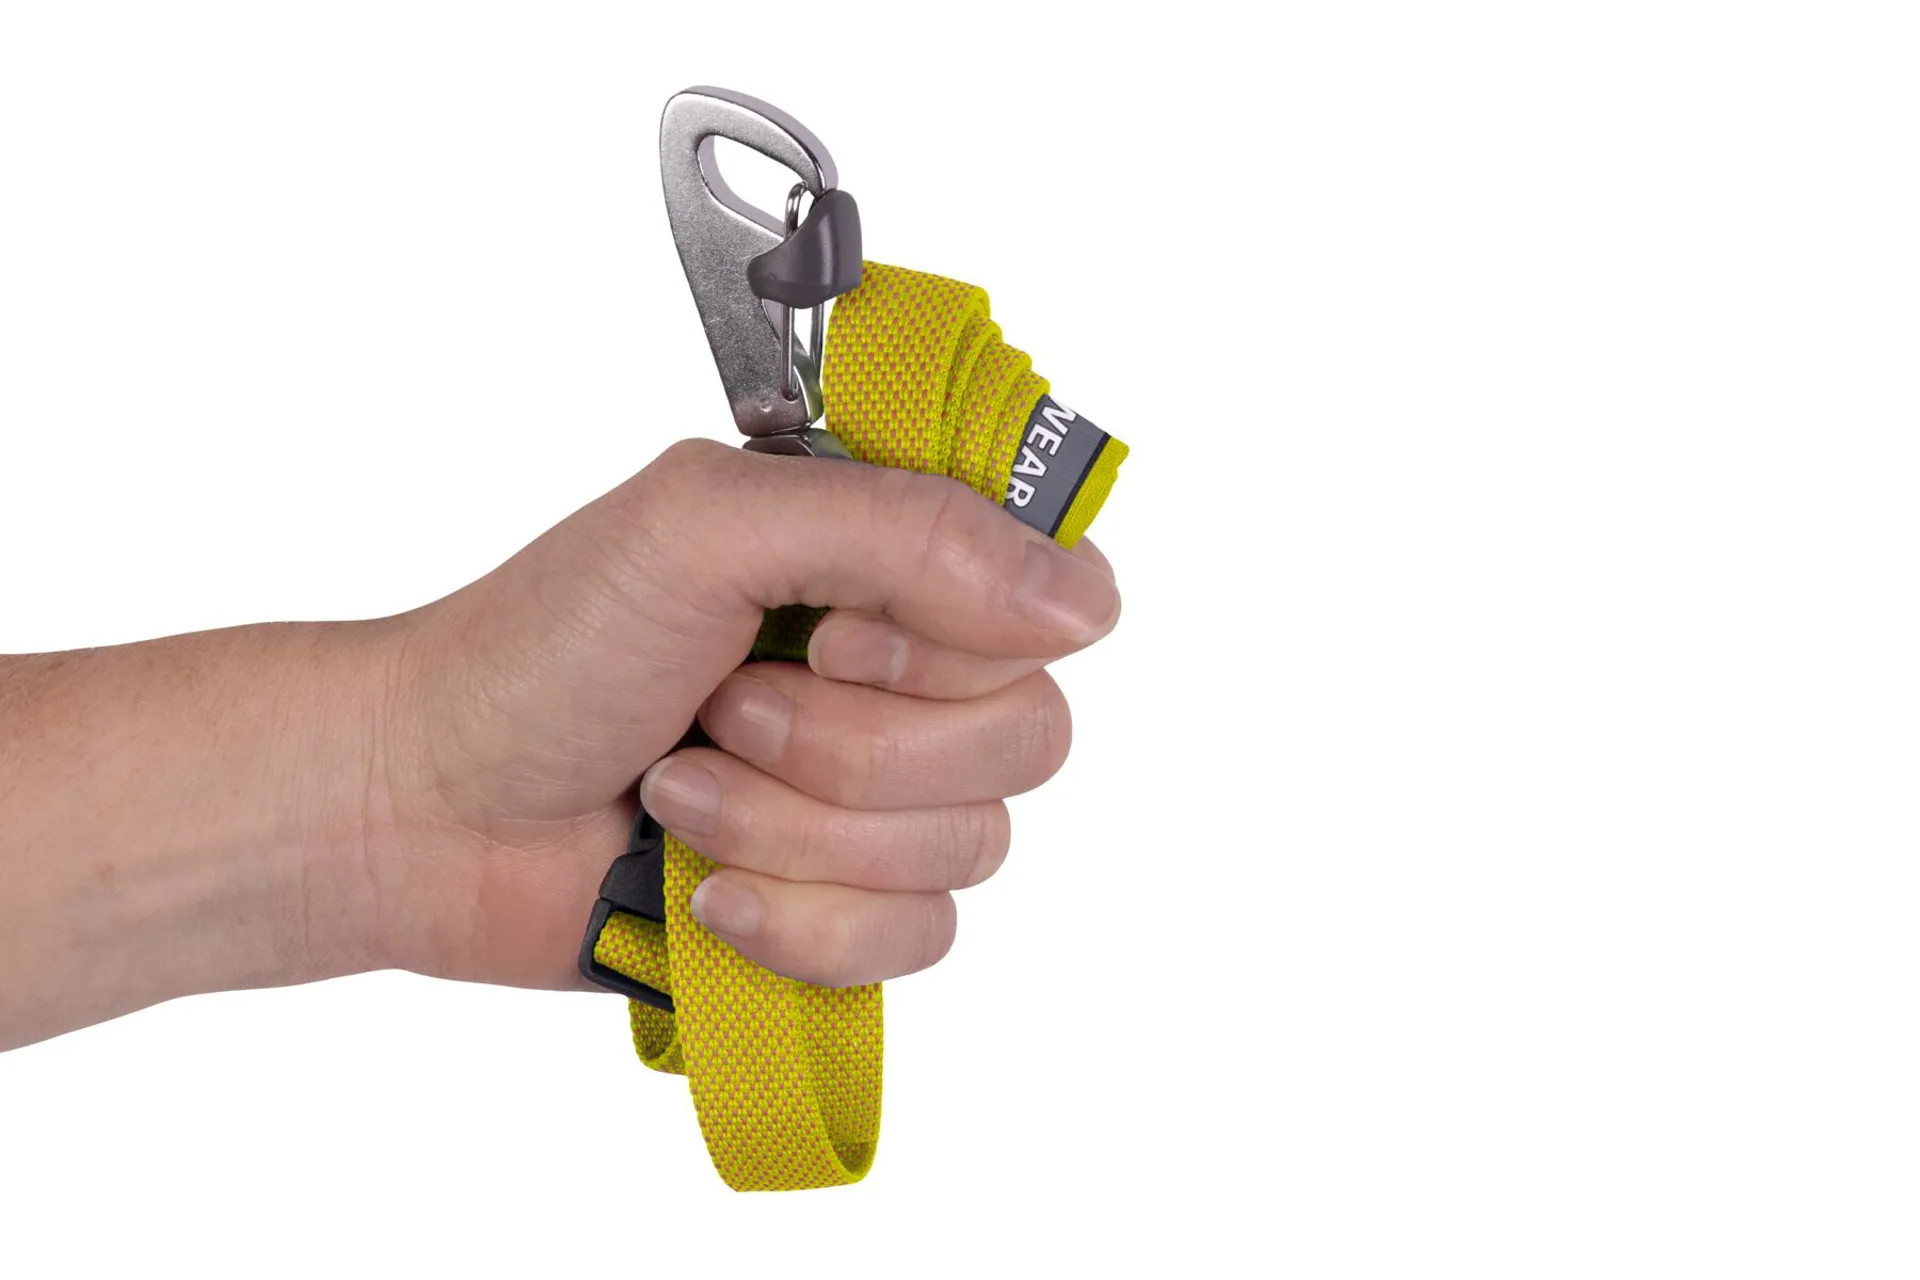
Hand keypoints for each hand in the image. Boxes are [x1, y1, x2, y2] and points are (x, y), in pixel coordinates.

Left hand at [368, 438, 1121, 990]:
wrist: (426, 809)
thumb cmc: (542, 648)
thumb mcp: (705, 528)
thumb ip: (903, 531)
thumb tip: (1081, 596)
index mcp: (889, 561)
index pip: (1054, 600)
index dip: (955, 638)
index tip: (830, 633)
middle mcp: (907, 677)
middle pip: (1027, 737)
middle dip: (850, 745)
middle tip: (725, 708)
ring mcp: (881, 800)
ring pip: (970, 848)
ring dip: (799, 830)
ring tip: (681, 792)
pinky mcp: (847, 907)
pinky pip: (919, 940)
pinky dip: (798, 921)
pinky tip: (703, 888)